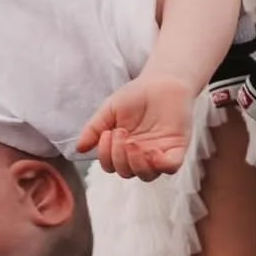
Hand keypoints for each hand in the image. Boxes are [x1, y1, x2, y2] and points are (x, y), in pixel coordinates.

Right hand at [76, 73, 194, 179]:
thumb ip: (94, 129)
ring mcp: (160, 153)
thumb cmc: (136, 95)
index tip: (107, 133)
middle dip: (119, 157)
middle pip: (127, 172)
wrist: (163, 80)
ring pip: (147, 176)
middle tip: (121, 133)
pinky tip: (152, 151)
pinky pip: (170, 167)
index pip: (112, 165)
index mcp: (124, 148)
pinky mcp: (177, 149)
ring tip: (133, 143)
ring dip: (136, 163)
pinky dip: (160, 165)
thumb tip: (79, 149)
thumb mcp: (109, 110)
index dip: (106, 156)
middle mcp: (141, 154)